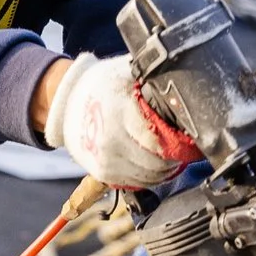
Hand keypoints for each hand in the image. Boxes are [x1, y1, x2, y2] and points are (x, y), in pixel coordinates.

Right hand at [43, 53, 198, 188]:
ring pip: (151, 176)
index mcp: (120, 112)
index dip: (178, 139)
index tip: (187, 135)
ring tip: (168, 153)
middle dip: (174, 155)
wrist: (68, 102)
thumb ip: (156, 82)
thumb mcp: (128, 73)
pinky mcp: (103, 173)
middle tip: (182, 145)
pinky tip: (153, 162)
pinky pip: (138, 183)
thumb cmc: (102, 85)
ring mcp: (106, 160)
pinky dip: (150, 176)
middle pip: (158, 161)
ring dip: (165, 168)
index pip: (159, 138)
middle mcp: (111, 140)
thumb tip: (188, 89)